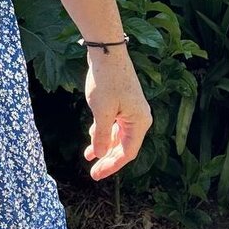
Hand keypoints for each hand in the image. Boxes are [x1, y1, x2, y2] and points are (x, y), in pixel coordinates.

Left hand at [83, 48, 152, 180]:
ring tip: (88, 155)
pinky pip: (115, 123)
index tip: (96, 175)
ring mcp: (132, 109)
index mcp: (139, 122)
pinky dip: (104, 131)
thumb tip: (99, 154)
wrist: (107, 53)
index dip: (111, 165)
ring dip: (103, 144)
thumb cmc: (106, 81)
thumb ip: (101, 135)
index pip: (127, 153)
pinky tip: (92, 135)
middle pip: (123, 145)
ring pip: (118, 134)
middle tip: (92, 171)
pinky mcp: (123, 102)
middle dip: (107, 158)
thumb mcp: (101, 111)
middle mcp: (139, 118)